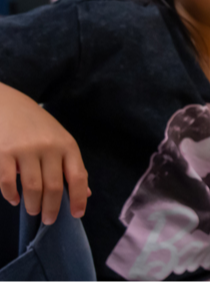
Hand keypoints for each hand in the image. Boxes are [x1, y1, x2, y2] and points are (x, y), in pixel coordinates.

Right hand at [0, 96, 87, 224]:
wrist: (8, 104)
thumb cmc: (38, 126)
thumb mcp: (61, 141)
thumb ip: (71, 166)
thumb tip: (86, 194)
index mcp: (67, 146)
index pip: (78, 177)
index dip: (78, 199)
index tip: (76, 215)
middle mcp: (49, 148)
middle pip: (53, 187)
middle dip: (52, 208)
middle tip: (49, 220)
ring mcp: (25, 150)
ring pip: (32, 188)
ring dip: (33, 205)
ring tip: (33, 211)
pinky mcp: (3, 152)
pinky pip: (7, 181)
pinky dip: (10, 195)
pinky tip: (14, 200)